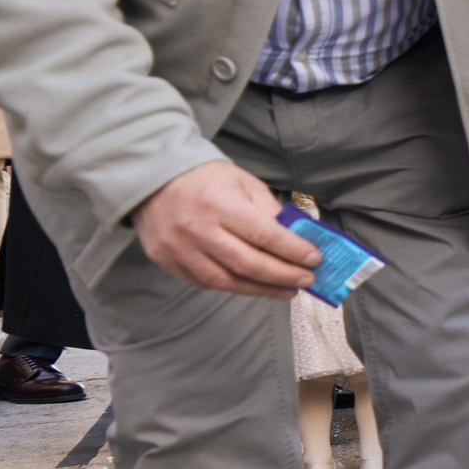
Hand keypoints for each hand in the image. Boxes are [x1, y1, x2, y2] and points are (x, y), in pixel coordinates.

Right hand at [130, 160, 320, 297]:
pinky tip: (256, 286)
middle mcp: (197, 228)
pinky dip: (236, 287)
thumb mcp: (243, 183)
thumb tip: (300, 238)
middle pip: (248, 263)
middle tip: (307, 280)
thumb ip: (270, 211)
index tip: (315, 260)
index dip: (293, 251)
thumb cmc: (205, 179)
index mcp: (219, 203)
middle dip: (284, 275)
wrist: (152, 179)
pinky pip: (206, 283)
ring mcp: (179, 248)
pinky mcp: (167, 261)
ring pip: (227, 281)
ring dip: (263, 289)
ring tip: (288, 289)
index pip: (264, 235)